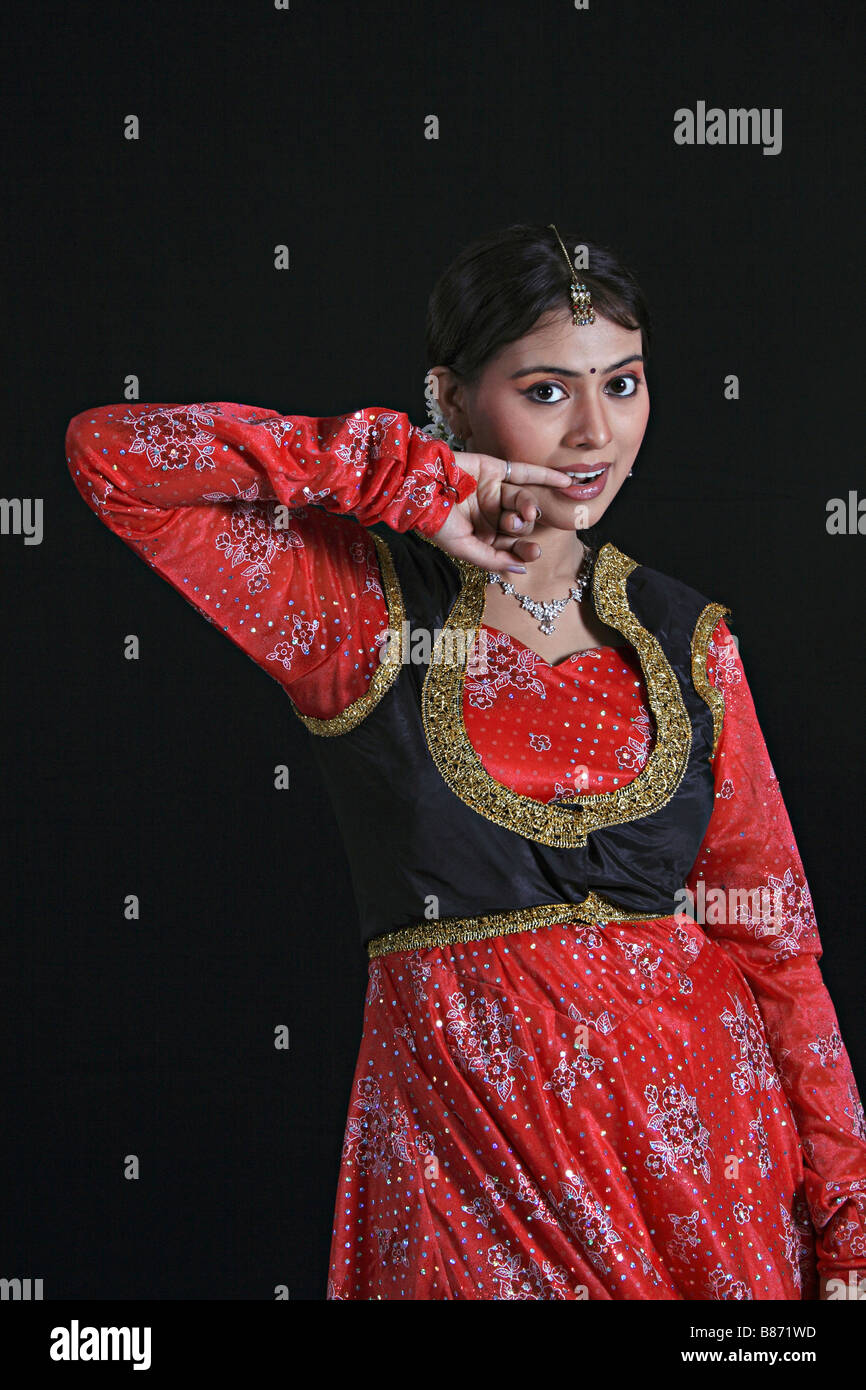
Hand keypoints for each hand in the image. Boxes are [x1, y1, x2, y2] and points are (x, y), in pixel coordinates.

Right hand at [425, 452, 573, 574]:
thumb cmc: (435, 521)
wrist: (418, 486)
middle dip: (522, 528)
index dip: (523, 550)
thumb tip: (521, 571)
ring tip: (525, 511)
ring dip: (528, 507)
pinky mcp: (496, 469)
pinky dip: (546, 477)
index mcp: (482, 537)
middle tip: (517, 526)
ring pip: (522, 500)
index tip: (532, 553)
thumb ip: (492, 560)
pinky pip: (526, 473)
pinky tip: (566, 482)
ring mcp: (494, 492)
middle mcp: (491, 515)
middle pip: (520, 525)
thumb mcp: (463, 548)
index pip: (510, 547)